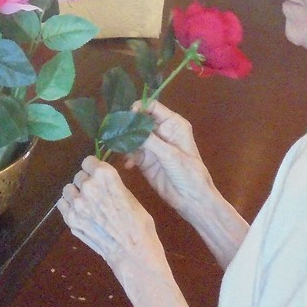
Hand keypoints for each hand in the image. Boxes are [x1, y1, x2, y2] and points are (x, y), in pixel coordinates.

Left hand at [57, 156, 162, 270]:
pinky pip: (62, 204)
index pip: (89, 161)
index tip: (98, 175)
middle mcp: (88, 185)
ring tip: (87, 205)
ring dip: (76, 194)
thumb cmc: (139, 224)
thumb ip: (111, 185)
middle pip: (79, 176)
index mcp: (105, 176)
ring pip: (68, 189)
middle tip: (96, 195)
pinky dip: (69, 206)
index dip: (94, 168)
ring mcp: (76, 203)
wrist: (132, 253)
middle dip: (87, 183)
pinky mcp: (69, 219)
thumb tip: (102, 181)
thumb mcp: (129, 196)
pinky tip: (80, 213)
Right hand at [124, 100, 212, 217]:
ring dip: (124, 142)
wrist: (191, 199)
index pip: (152, 107)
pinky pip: (131, 152)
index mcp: (172, 124)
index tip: (126, 116)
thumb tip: (129, 127)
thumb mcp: (170, 154)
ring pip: (132, 136)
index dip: (138, 108)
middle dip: (127, 126)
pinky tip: (128, 165)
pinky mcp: (144, 160)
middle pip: (139, 120)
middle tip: (115, 132)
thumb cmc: (188, 173)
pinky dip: (127, 157)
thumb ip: (149, 140)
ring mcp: (152, 146)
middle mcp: (161, 131)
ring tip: (119, 150)